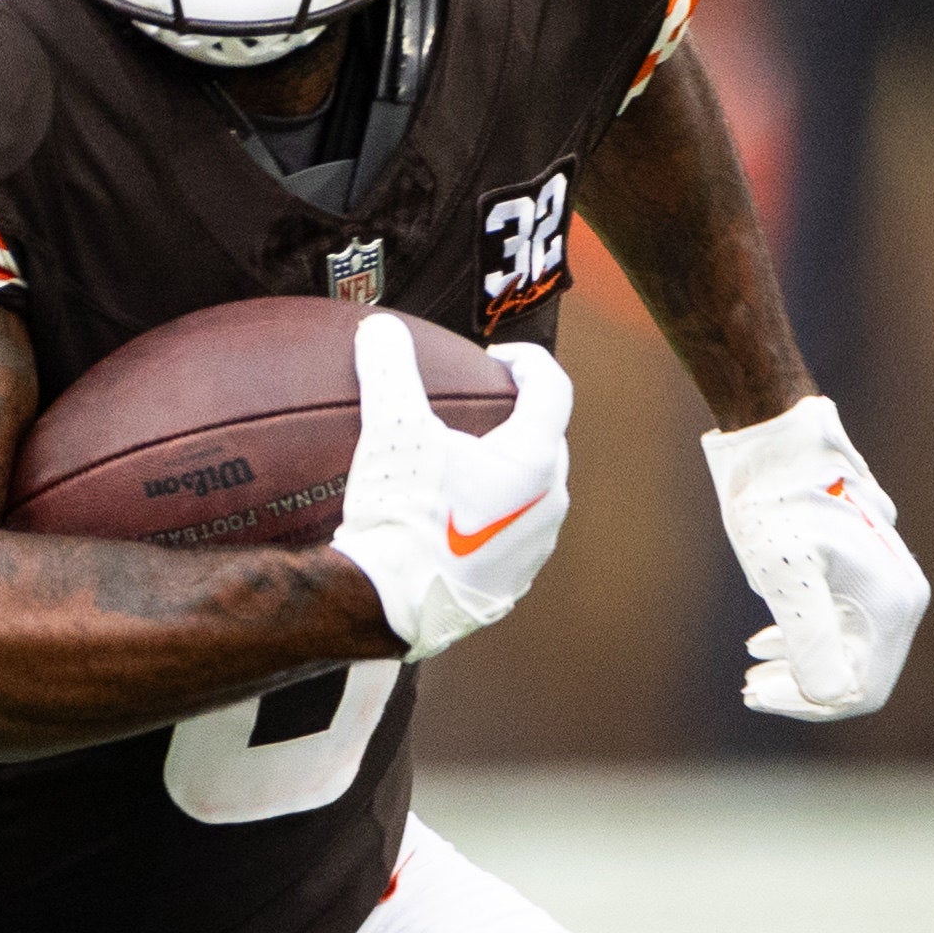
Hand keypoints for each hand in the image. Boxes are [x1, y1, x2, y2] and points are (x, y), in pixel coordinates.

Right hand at [330, 315, 573, 661]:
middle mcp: (548, 504)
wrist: (385, 603)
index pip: (552, 386)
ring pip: (535, 491)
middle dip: (519, 416)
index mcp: (533, 460)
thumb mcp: (389, 430)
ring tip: (466, 464)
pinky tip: (454, 516)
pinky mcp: (513, 582)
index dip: (526, 361)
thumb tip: (381, 329)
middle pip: (548, 439)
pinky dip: (493, 515)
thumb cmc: (398, 516)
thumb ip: (390, 370)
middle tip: (480, 408)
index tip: (495, 359)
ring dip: (508, 470)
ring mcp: (535, 547)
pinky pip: (515, 534)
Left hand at [704, 395, 926, 721]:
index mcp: (893, 603)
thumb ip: (810, 636)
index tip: (761, 692)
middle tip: (749, 688)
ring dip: (799, 669)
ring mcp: (884, 584)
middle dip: (802, 690)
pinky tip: (763, 643)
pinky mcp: (862, 572)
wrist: (777, 443)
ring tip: (752, 673)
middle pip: (857, 675)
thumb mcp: (786, 574)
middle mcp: (901, 597)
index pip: (862, 689)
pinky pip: (842, 627)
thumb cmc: (777, 505)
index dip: (811, 703)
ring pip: (848, 652)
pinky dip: (803, 642)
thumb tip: (830, 696)